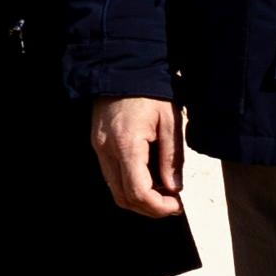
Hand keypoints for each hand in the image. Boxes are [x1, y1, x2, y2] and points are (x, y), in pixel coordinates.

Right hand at [89, 95, 186, 220]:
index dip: (158, 207)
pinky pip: (111, 176)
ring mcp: (99, 149)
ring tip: (163, 193)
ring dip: (139, 199)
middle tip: (172, 205)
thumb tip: (174, 189)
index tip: (177, 205)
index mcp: (127, 145)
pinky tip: (149, 179)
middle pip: (123, 198)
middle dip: (149, 208)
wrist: (122, 67)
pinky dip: (130, 185)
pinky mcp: (99, 145)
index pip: (138, 192)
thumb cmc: (150, 91)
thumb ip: (172, 158)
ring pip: (115, 190)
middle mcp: (107, 151)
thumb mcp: (170, 121)